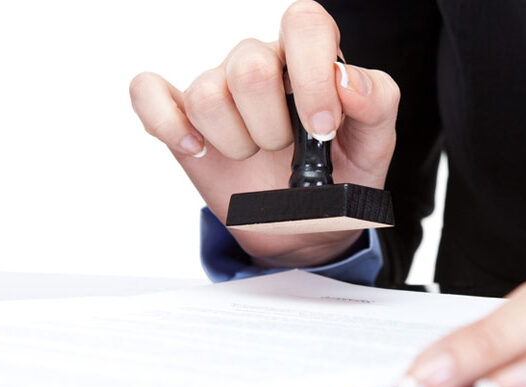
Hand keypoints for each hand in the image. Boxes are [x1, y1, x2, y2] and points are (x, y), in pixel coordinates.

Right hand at [128, 0, 399, 267]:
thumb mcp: (375, 145)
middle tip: (285, 150)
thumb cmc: (341, 175)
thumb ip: (378, 103)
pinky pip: (148, 93)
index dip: (312, 73)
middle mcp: (262, 64)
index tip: (321, 128)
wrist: (307, 224)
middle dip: (270, 126)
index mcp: (310, 60)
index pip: (304, 24)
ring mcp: (218, 88)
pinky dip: (167, 123)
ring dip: (234, 142)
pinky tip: (195, 148)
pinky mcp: (181, 115)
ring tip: (253, 155)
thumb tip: (348, 82)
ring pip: (205, 94)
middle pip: (248, 66)